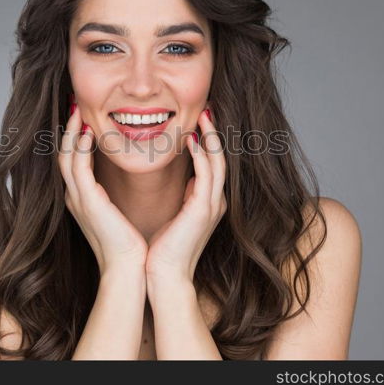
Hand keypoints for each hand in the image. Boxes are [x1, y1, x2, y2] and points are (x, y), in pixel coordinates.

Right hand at [58, 105, 147, 274]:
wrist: (129, 268)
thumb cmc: (129, 244)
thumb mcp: (118, 213)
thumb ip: (113, 195)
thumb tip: (125, 179)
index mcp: (82, 199)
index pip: (73, 161)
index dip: (74, 138)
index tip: (83, 118)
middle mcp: (74, 197)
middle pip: (63, 154)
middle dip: (67, 129)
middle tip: (74, 105)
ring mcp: (77, 198)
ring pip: (65, 155)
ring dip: (71, 131)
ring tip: (78, 109)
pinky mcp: (86, 200)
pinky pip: (77, 166)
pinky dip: (79, 146)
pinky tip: (87, 130)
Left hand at [145, 108, 227, 283]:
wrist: (163, 276)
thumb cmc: (164, 249)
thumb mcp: (177, 215)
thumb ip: (184, 196)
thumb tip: (186, 179)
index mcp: (207, 202)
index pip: (211, 164)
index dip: (208, 141)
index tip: (199, 120)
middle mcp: (215, 202)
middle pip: (219, 158)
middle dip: (214, 133)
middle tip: (207, 108)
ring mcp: (212, 206)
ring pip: (217, 163)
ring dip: (211, 137)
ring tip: (204, 115)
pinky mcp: (203, 211)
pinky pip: (207, 176)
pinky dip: (202, 156)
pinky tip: (192, 140)